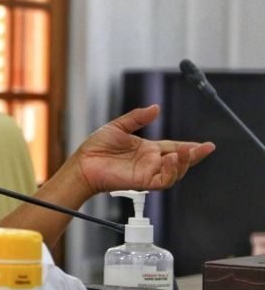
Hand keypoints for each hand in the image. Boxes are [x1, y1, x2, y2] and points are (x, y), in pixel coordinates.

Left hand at [68, 104, 214, 195]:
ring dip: (184, 163)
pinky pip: (163, 180)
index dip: (190, 146)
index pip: (174, 147)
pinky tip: (171, 159)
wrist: (84, 163)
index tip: (206, 144)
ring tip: (186, 151)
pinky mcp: (142, 182)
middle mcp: (151, 162)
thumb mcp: (118, 126)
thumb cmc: (97, 147)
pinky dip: (170, 171)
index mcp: (147, 149)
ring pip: (174, 172)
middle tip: (205, 148)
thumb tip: (156, 107)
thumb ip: (137, 118)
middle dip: (194, 155)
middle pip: (179, 161)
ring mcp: (147, 172)